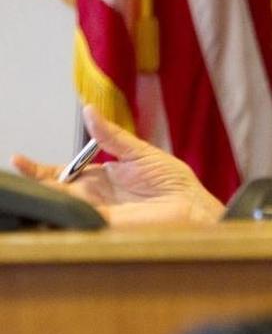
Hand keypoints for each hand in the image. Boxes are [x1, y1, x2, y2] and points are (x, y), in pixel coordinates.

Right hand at [10, 106, 224, 225]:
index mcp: (102, 177)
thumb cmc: (173, 182)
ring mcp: (98, 210)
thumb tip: (89, 110)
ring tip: (26, 180)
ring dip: (44, 193)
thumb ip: (111, 135)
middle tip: (17, 168)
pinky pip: (77, 215)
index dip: (39, 168)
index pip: (63, 173)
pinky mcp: (105, 223)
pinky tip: (53, 197)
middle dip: (35, 180)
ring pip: (61, 202)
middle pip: (56, 189)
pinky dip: (63, 207)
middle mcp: (95, 195)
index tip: (17, 158)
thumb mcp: (139, 151)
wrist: (191, 204)